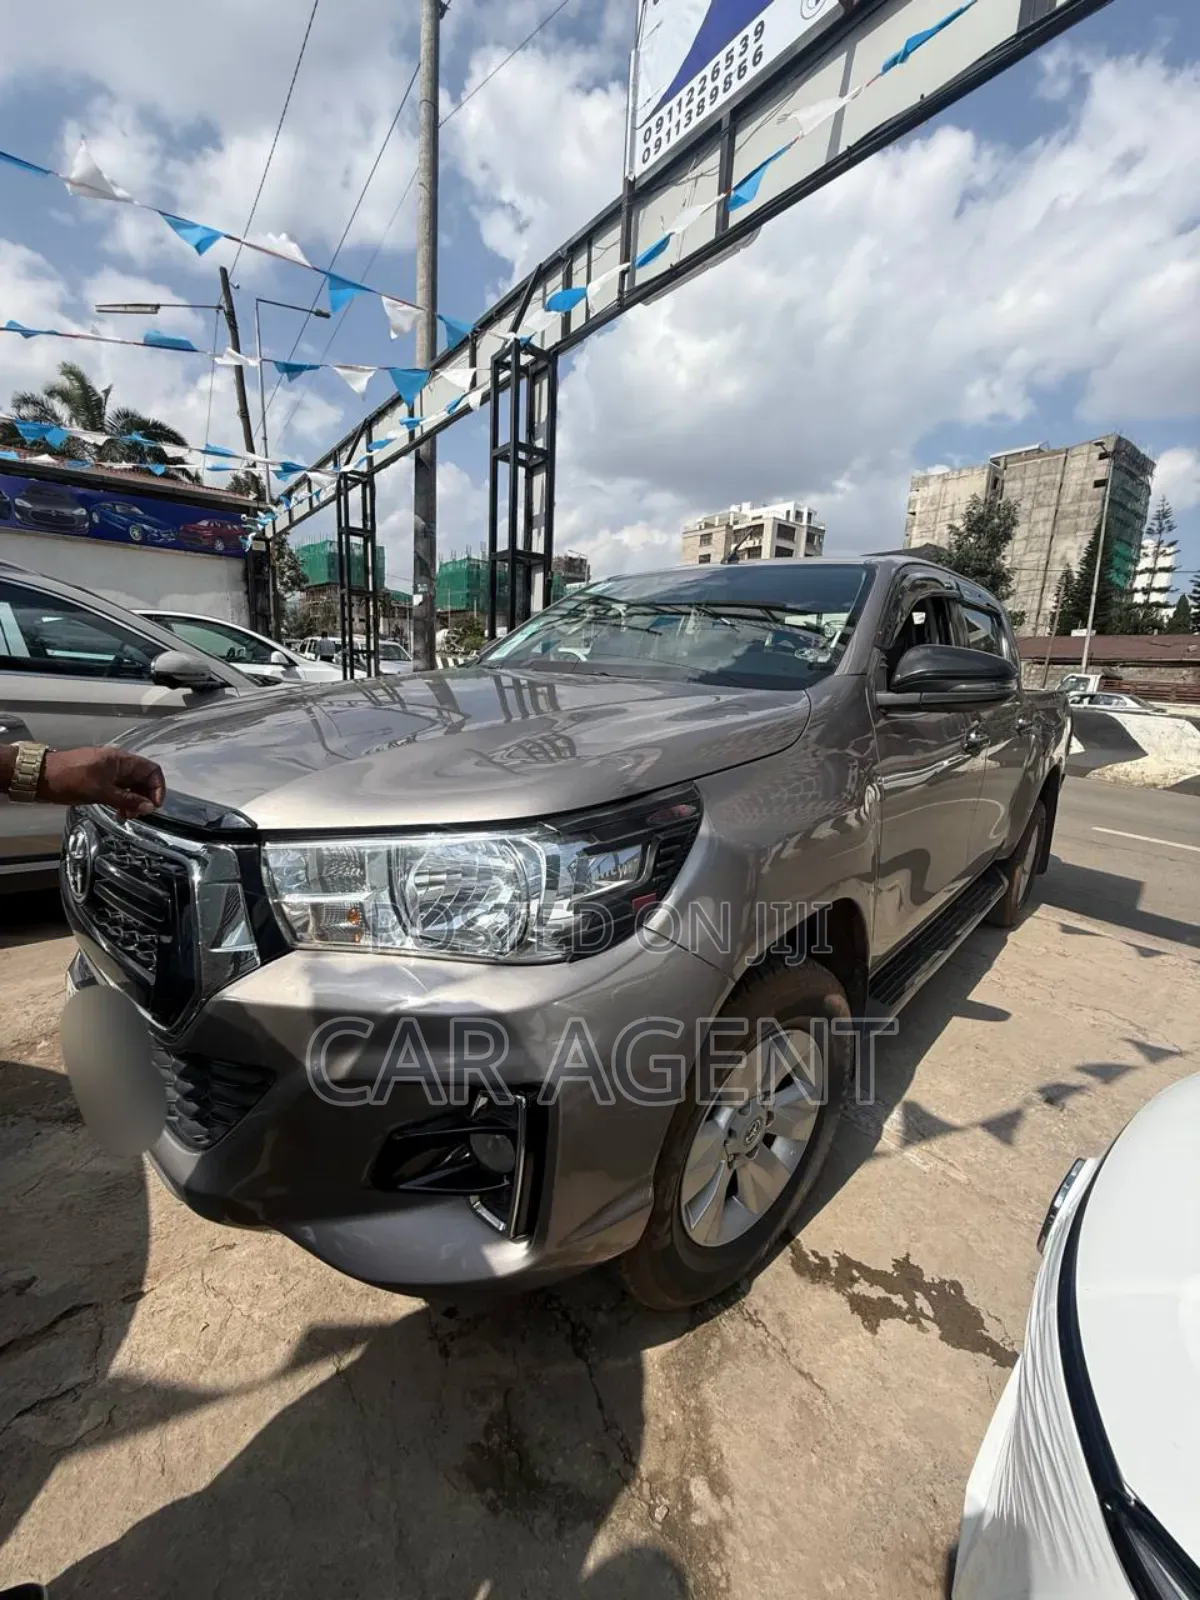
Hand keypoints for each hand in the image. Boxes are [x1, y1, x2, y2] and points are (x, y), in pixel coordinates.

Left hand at [40, 747, 165, 818]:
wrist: (40, 776)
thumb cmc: (70, 780)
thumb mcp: (100, 792)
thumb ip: (127, 800)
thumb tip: (149, 807)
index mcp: (121, 760)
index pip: (152, 771)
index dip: (158, 788)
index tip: (152, 807)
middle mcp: (118, 764)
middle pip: (143, 780)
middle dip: (144, 798)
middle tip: (136, 815)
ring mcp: (109, 771)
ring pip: (131, 786)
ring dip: (133, 802)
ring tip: (125, 816)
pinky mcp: (100, 780)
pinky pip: (119, 789)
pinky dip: (122, 801)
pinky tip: (117, 812)